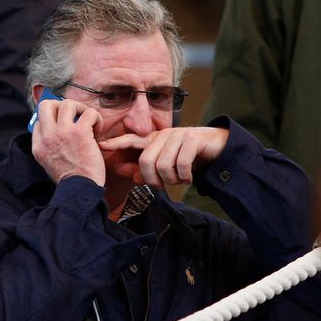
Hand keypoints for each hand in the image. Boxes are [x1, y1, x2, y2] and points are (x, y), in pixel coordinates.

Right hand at [31, 99, 105, 185]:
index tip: (68, 128)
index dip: (55, 121)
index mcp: (38, 145)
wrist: (80, 190)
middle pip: (47, 105)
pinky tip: (98, 131)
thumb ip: (50, 149)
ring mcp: (62, 132)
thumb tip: (57, 138)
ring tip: (89, 123)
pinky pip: (89, 113)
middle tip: (76, 117)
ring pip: (67, 103)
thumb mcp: (50, 164)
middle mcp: (47, 136)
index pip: (39, 121)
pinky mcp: (80, 132)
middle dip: (62, 106)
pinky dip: (96, 118)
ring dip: (82, 109)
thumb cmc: (72, 180)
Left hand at [98, 127, 228, 186]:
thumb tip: (133, 178)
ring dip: (172, 180)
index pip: (131, 140)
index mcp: (155, 139)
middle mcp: (165, 135)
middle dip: (153, 179)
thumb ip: (151, 171)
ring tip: (180, 180)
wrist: (219, 146)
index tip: (101, 146)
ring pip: (164, 165)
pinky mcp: (193, 139)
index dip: (116, 143)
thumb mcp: (169, 165)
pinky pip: (181, 163)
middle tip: (163, 185)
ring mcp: (179, 135)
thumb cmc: (191, 156)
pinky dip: (185, 176)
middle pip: (146, 161)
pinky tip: (189, 178)